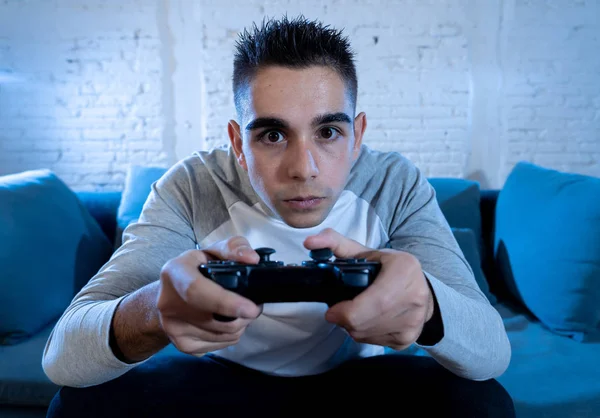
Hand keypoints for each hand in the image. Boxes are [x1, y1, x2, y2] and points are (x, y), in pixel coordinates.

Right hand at [157, 236, 261, 356]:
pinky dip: (230, 335)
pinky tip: (227, 322)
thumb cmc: (195, 270)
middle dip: (242, 316)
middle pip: (215, 319)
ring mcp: (173, 328)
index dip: (225, 302)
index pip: (196, 291)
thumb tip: (252, 258)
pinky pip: (219, 345)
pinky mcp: (182, 344)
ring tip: (240, 311)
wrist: (167, 295)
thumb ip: (233, 247)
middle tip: (254, 307)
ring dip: (240, 325)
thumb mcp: (211, 251)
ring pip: (222, 335)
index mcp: (174, 273)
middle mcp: (168, 303)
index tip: (250, 308)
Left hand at [303, 228, 434, 350]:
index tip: (331, 309)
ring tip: (355, 311)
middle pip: (366, 322)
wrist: (421, 290)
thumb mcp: (364, 252)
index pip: (375, 302)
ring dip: (352, 327)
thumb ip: (335, 243)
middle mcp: (415, 298)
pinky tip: (367, 320)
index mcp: (405, 270)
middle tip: (337, 311)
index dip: (347, 311)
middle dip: (344, 320)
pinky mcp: (407, 339)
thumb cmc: (388, 269)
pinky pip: (374, 342)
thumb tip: (310, 242)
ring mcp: (413, 322)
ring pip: (366, 335)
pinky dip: (364, 333)